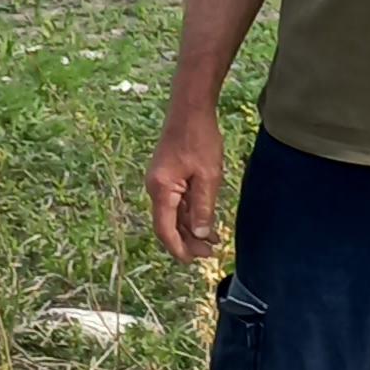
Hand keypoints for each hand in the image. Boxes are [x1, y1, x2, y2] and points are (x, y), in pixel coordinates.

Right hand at [146, 102, 228, 265]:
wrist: (190, 107)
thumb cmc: (199, 138)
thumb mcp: (208, 176)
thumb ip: (202, 207)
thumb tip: (200, 235)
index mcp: (161, 189)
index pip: (164, 229)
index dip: (178, 248)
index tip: (193, 261)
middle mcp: (155, 188)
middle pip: (167, 224)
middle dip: (187, 241)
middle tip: (210, 253)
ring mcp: (160, 181)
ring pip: (172, 214)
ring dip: (190, 228)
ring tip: (213, 241)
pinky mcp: (167, 175)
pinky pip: (176, 201)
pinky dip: (189, 213)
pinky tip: (205, 220)